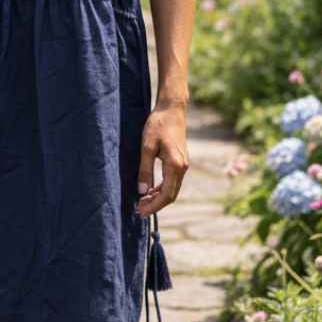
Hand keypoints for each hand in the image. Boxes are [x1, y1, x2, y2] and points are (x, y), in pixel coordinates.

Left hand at [135, 102, 188, 218]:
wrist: (171, 110)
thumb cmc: (158, 125)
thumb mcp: (147, 147)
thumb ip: (145, 169)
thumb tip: (142, 191)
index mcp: (175, 165)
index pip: (166, 194)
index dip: (154, 206)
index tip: (141, 212)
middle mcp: (182, 167)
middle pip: (171, 195)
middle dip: (155, 205)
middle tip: (139, 211)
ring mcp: (183, 164)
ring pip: (172, 188)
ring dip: (158, 197)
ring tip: (142, 202)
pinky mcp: (181, 161)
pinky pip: (173, 181)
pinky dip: (162, 188)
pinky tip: (151, 190)